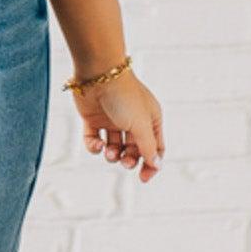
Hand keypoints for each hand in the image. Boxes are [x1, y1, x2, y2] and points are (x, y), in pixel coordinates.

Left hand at [68, 66, 163, 181]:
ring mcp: (112, 120)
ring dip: (112, 155)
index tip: (143, 177)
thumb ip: (148, 147)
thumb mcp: (141, 125)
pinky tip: (97, 145)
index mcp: (150, 119)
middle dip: (130, 159)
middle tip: (125, 161)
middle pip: (134, 150)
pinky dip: (94, 147)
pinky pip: (94, 140)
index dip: (151, 164)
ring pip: (114, 147)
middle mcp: (132, 120)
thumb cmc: (124, 96)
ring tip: (109, 151)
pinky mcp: (93, 120)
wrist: (98, 73)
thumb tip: (156, 165)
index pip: (155, 148)